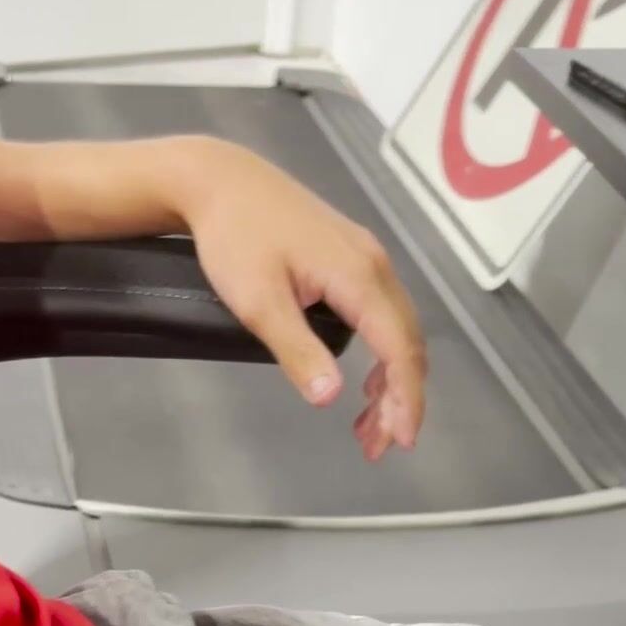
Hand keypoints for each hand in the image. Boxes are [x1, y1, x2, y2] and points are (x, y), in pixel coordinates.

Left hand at [179, 140, 427, 458]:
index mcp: (358, 275)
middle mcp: (373, 264)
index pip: (399, 348)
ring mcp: (365, 257)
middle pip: (407, 341)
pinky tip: (364, 382)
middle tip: (380, 446)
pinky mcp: (352, 256)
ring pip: (397, 328)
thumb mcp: (259, 303)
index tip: (401, 439)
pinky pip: (382, 312)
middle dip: (400, 398)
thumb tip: (332, 396)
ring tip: (369, 427)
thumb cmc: (234, 236)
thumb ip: (298, 351)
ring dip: (391, 380)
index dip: (406, 398)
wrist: (219, 180)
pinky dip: (381, 353)